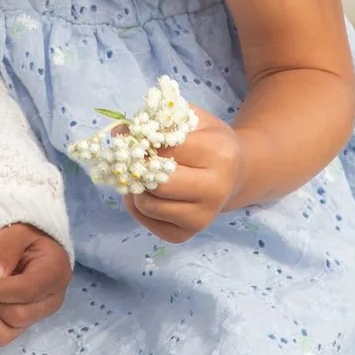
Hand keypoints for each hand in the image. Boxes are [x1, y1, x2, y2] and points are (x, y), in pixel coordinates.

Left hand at [0, 223, 70, 349]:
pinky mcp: (10, 326)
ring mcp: (29, 319)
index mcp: (54, 275)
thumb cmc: (25, 235)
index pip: (28, 292)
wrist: (28, 244)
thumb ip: (5, 249)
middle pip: (16, 317)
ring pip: (3, 335)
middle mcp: (46, 303)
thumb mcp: (17, 230)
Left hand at [125, 105, 243, 243]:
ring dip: (136, 188)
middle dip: (139, 170)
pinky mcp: (185, 235)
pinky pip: (145, 220)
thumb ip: (158, 120)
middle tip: (134, 158)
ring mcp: (202, 218)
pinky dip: (137, 205)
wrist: (235, 175)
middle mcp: (215, 190)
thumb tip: (119, 132)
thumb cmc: (209, 141)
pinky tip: (148, 191)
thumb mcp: (192, 120)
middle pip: (158, 184)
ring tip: (143, 174)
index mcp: (219, 154)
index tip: (133, 136)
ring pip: (147, 205)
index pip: (167, 150)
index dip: (143, 143)